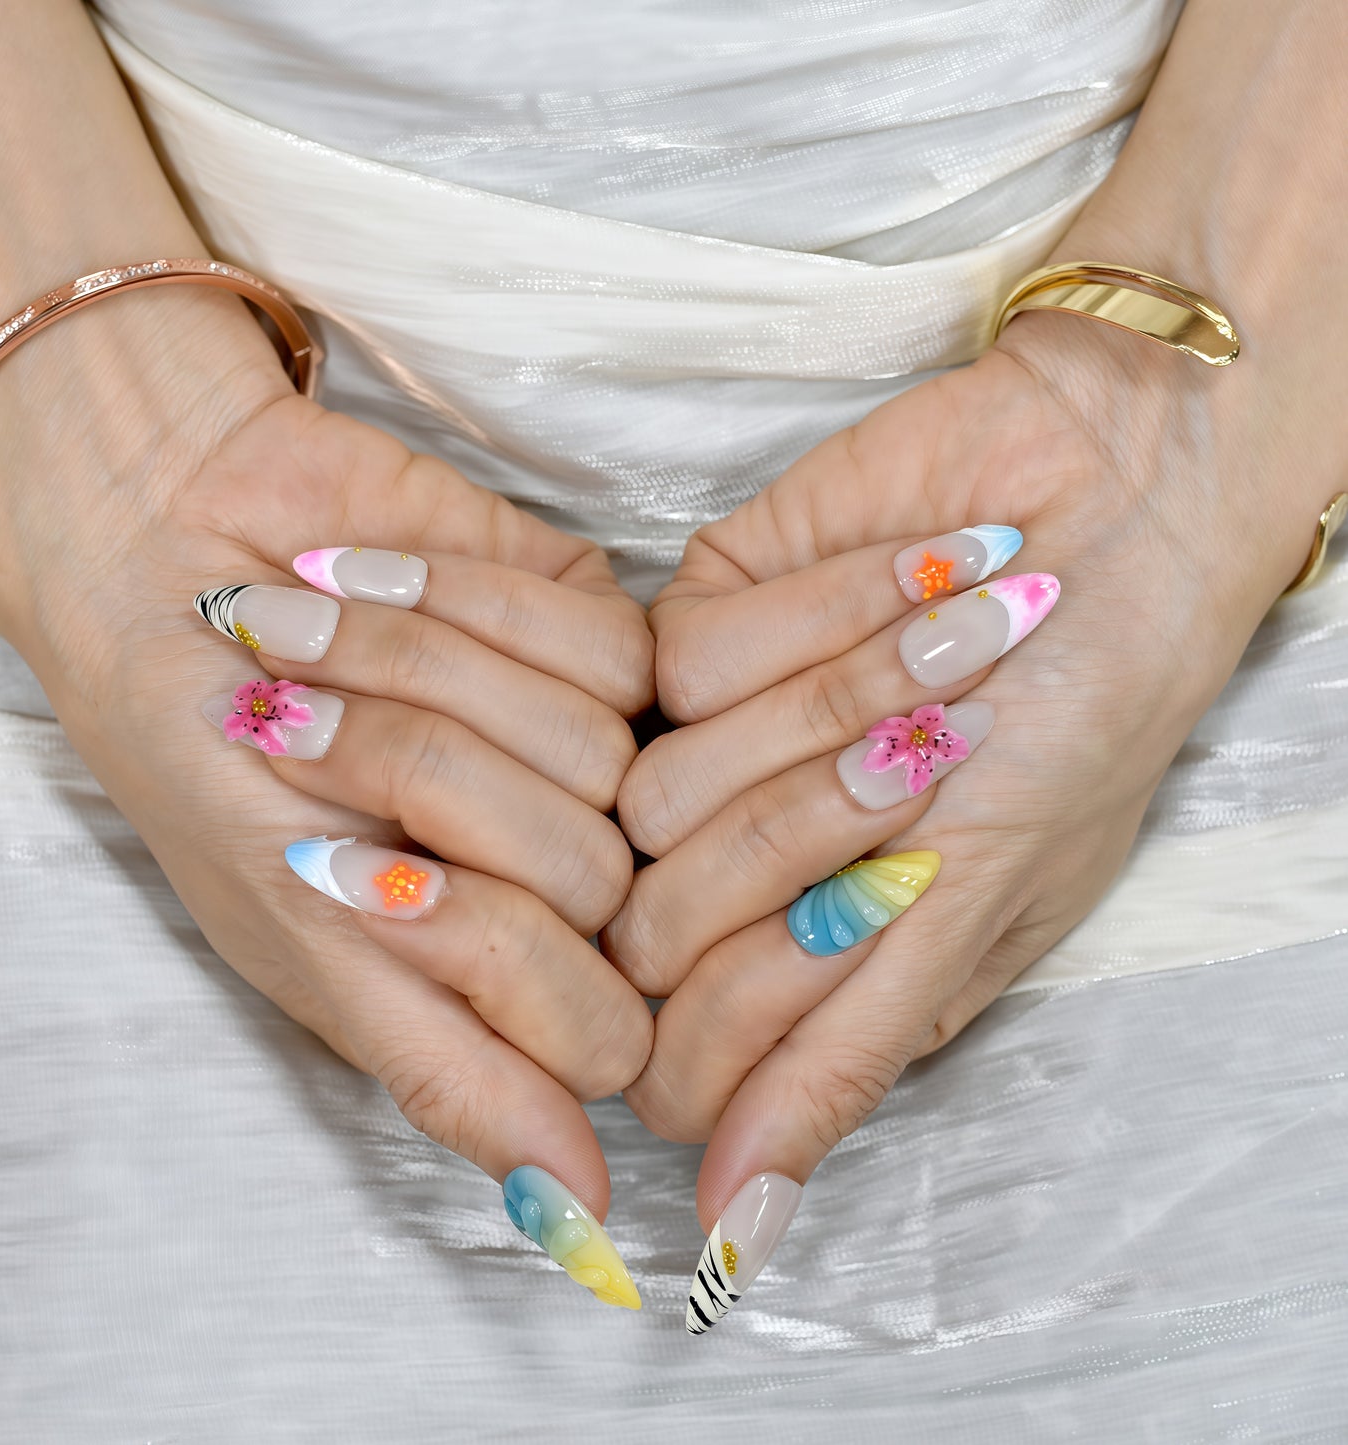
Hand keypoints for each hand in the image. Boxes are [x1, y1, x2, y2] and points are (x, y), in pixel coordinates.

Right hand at [0, 293, 654, 1306]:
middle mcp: (567, 873)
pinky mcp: (602, 628)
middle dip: (429, 793)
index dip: (491, 952)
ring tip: (326, 660)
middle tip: (316, 741)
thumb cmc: (210, 759)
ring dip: (426, 689)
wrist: (169, 554)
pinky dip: (466, 609)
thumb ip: (443, 1069)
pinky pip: (609, 649)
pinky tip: (381, 593)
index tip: (364, 877)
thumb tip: (577, 1215)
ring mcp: (596, 750)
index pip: (599, 1031)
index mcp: (501, 977)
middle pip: (594, 876)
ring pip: (601, 756)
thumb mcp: (294, 936)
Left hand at [602, 306, 1328, 1321]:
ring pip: (659, 800)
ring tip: (931, 666)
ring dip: (826, 729)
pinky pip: (685, 667)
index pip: (678, 1057)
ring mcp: (703, 738)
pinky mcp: (694, 615)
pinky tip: (899, 586)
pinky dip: (817, 626)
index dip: (731, 1024)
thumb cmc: (1081, 714)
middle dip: (808, 848)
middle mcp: (731, 858)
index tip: (844, 931)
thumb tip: (737, 1230)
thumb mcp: (987, 904)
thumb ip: (846, 1055)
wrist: (1124, 505)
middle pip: (657, 929)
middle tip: (919, 769)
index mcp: (805, 950)